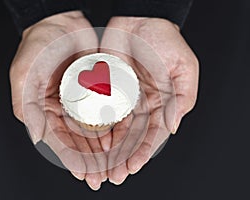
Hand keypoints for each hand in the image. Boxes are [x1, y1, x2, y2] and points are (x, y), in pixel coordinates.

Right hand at [9, 11, 107, 189]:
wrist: (61, 22)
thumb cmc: (38, 46)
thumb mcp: (24, 75)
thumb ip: (27, 107)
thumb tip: (37, 137)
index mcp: (43, 110)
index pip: (58, 140)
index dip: (71, 158)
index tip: (83, 173)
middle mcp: (63, 110)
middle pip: (77, 141)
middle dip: (90, 161)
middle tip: (101, 177)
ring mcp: (80, 102)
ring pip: (93, 132)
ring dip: (103, 151)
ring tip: (113, 166)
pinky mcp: (96, 91)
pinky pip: (105, 113)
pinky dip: (112, 129)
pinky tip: (120, 142)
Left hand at [100, 17, 198, 183]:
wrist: (139, 18)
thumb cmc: (165, 40)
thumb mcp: (184, 69)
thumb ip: (182, 100)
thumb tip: (172, 128)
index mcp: (162, 102)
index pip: (153, 133)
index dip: (144, 151)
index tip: (134, 166)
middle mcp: (142, 104)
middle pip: (133, 137)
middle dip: (125, 157)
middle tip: (116, 176)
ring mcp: (124, 98)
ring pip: (117, 129)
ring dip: (111, 149)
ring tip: (104, 167)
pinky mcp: (108, 88)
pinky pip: (102, 111)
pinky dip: (99, 128)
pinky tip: (95, 143)